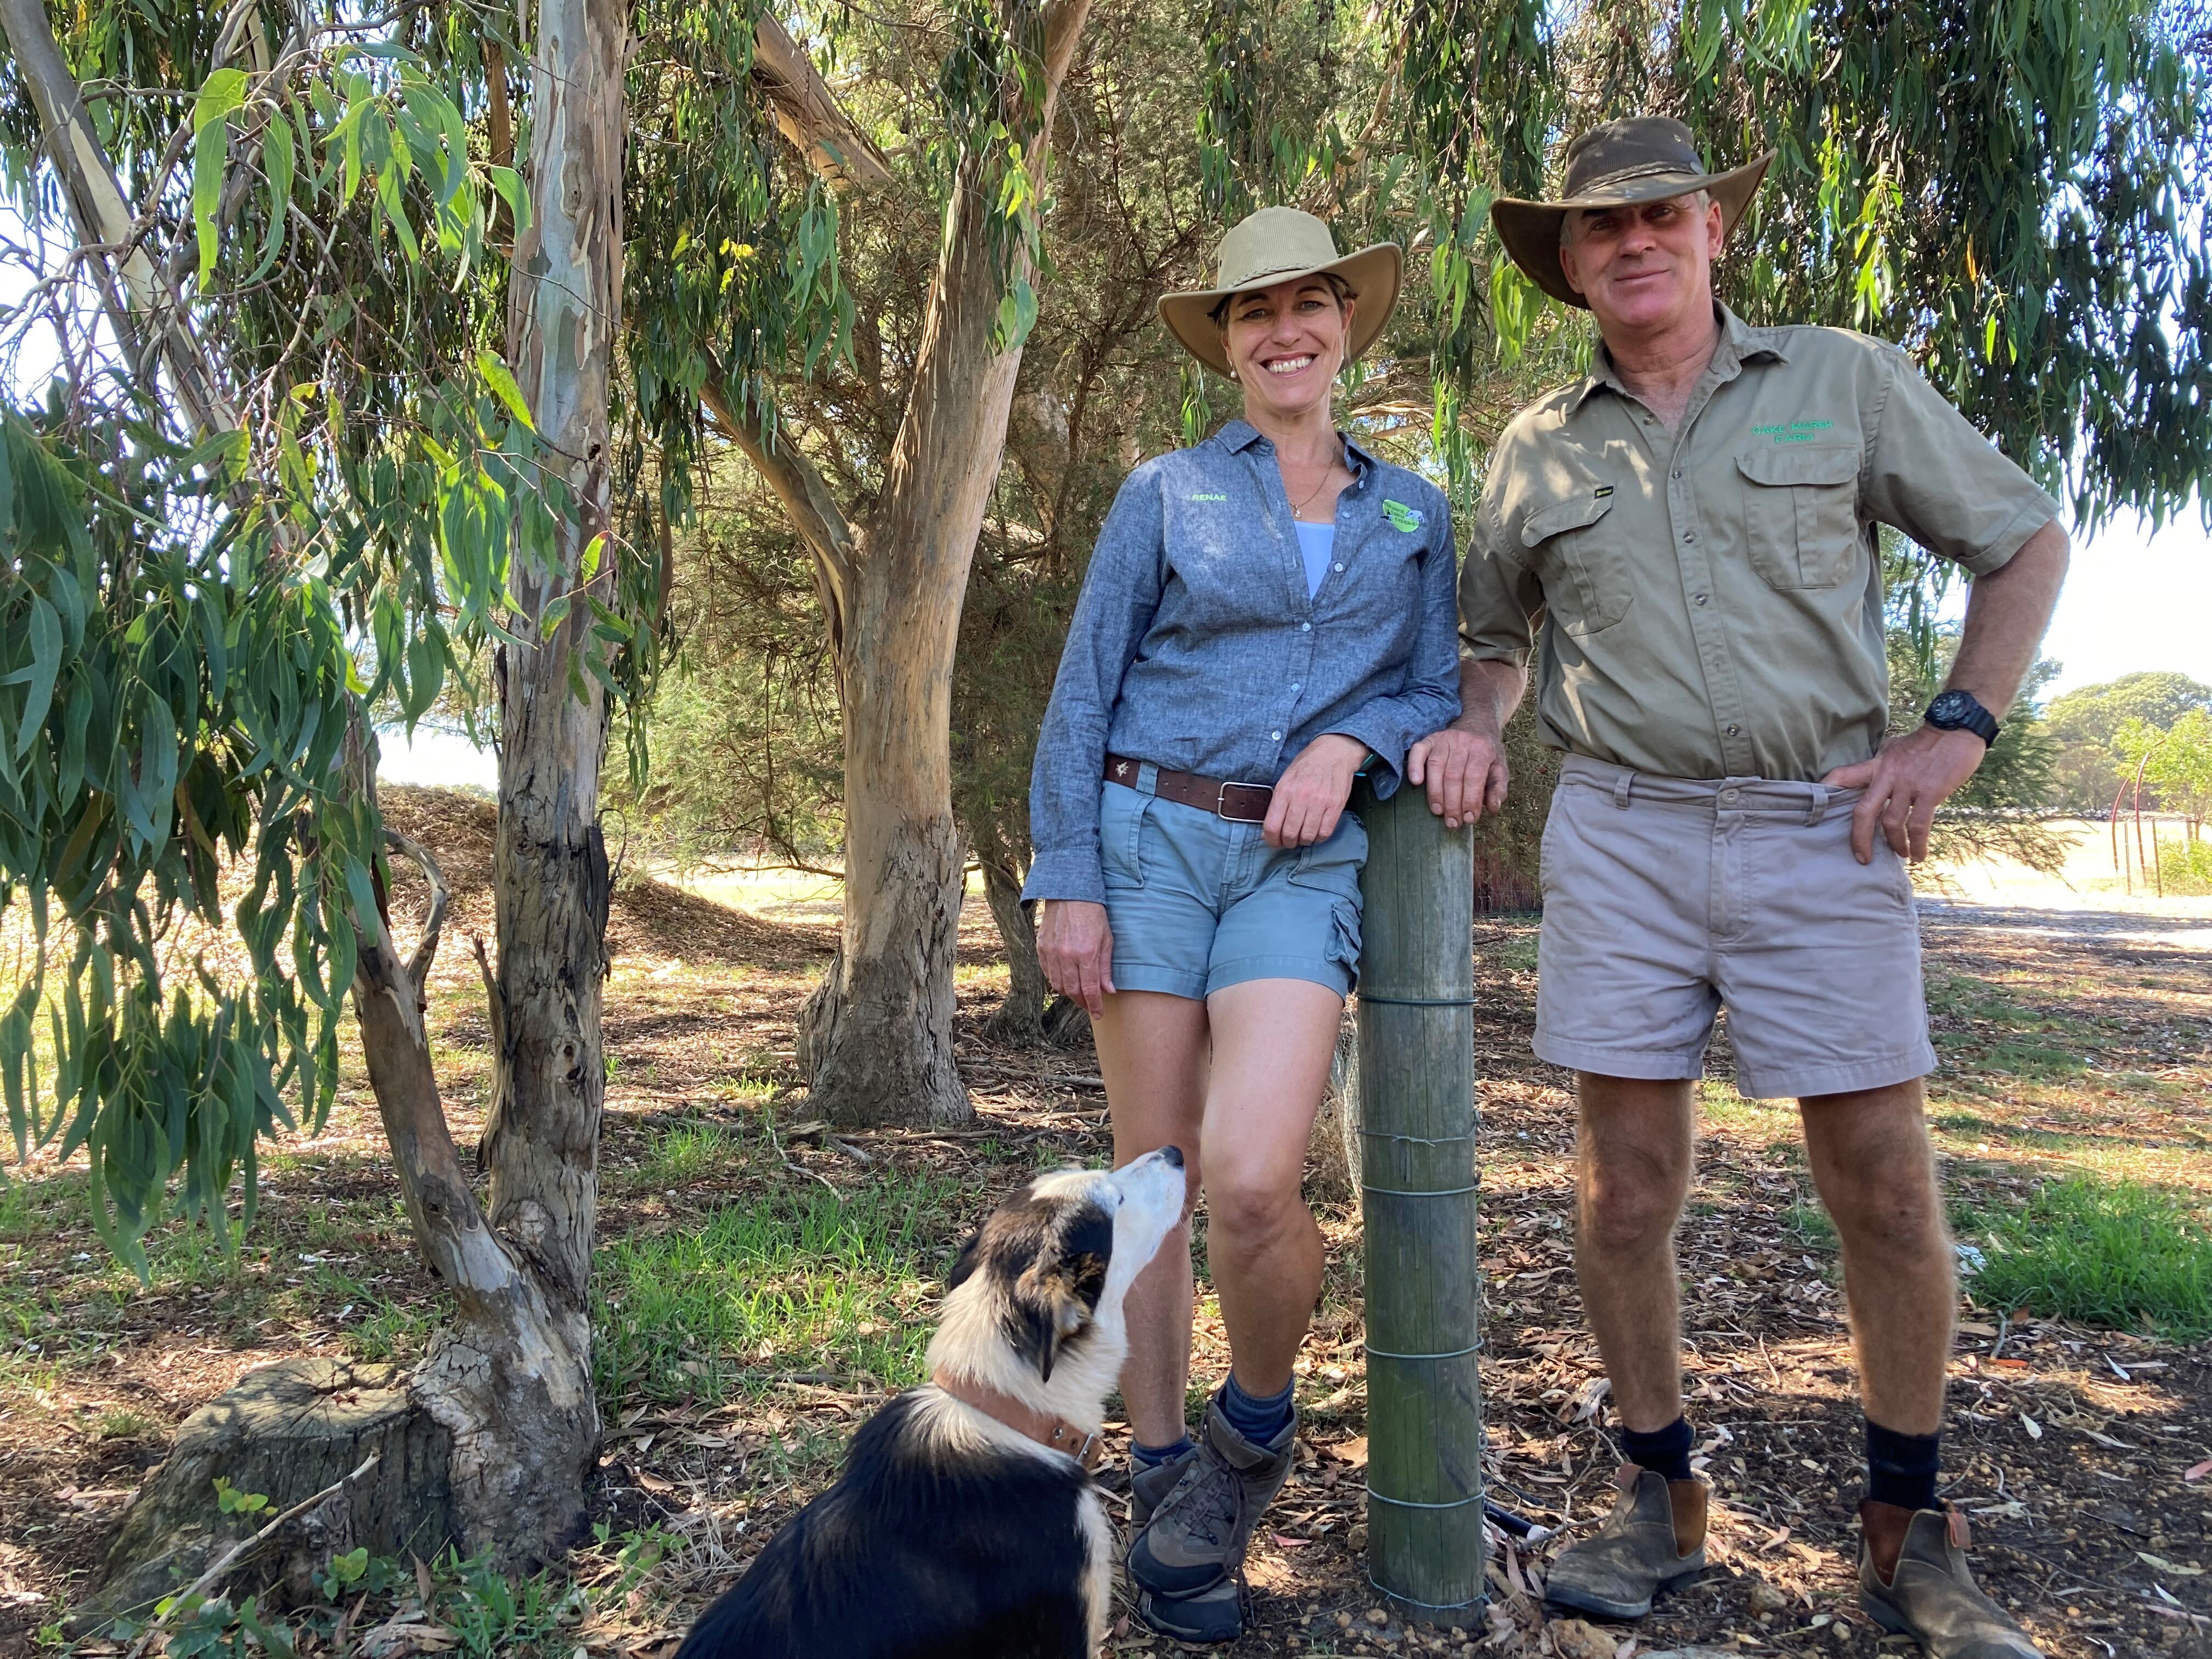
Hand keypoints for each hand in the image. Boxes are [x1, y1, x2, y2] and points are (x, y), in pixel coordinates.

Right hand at [1038, 899, 1114, 1015]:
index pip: (1090, 989)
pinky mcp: (1041, 948)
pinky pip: (1047, 973)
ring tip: (1078, 993)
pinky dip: (1056, 980)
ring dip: (1069, 993)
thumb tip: (1109, 991)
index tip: (1098, 1013)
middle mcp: (1067, 956)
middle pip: (1072, 991)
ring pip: (1058, 985)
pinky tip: (1065, 979)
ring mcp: (1052, 953)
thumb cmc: (1093, 915)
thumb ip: (1106, 968)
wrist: (1070, 894)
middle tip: (1089, 1005)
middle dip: (1082, 1002)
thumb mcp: (1107, 940)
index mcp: (1087, 954)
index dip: (1094, 1005)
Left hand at [1264, 734, 1367, 848]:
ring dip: (1303, 841)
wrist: (1333, 752)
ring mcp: (1320, 802)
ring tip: (1303, 835)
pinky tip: (1316, 832)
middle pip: (1289, 834)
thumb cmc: (1306, 766)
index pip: (1272, 826)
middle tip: (1289, 841)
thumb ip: (1276, 805)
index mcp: (1284, 790)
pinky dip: (1319, 837)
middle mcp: (1301, 797)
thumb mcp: (1285, 779)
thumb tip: (1268, 832)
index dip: (1271, 840)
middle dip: (1287, 843)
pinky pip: (1325, 833)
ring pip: (1307, 836)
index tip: (1274, 842)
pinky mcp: (1336, 806)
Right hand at [1407, 724, 1508, 829]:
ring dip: (1435, 792)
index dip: (1470, 800)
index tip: (1468, 819)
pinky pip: (1418, 751)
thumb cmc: (1487, 754)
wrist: (1477, 725)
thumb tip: (1493, 808)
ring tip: (1438, 812)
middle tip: (1452, 823)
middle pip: (1454, 775)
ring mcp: (1444, 739)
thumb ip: (1498, 788)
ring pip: (1436, 767)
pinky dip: (1415, 766)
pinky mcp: (1429, 740)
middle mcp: (1462, 742)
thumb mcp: (1500, 768)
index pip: (1475, 777)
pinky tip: (1416, 783)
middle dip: (1452, 803)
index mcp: (1482, 750)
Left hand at [1822, 725, 1988, 863]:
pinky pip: (1919, 825)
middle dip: (1860, 839)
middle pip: (1863, 811)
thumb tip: (1872, 782)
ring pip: (1892, 823)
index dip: (1826, 791)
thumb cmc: (1925, 742)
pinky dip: (1918, 844)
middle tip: (1862, 858)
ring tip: (1900, 854)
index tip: (1815, 812)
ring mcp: (1909, 785)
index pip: (1843, 776)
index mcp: (1876, 765)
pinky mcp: (1930, 793)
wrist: (1957, 729)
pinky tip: (1919, 855)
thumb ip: (1881, 767)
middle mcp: (1888, 776)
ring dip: (1894, 844)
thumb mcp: (1894, 749)